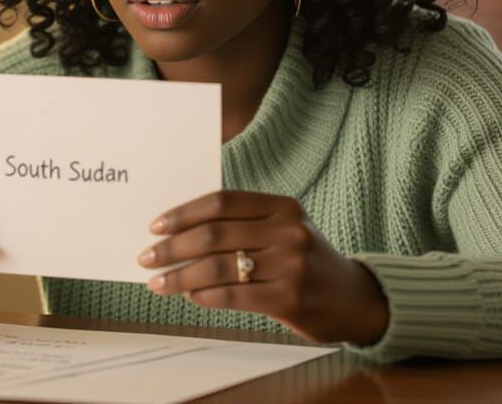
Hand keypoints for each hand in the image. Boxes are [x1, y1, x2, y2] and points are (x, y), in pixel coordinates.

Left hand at [137, 190, 389, 344]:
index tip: (156, 226)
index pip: (222, 202)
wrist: (354, 298)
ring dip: (180, 276)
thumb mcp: (284, 229)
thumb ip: (242, 225)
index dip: (184, 213)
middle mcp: (287, 231)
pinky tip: (190, 296)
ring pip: (218, 267)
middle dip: (172, 246)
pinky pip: (233, 296)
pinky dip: (204, 296)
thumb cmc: (306, 260)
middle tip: (146, 256)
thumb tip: (180, 233)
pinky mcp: (288, 299)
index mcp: (282, 206)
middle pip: (214, 234)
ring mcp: (290, 265)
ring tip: (158, 282)